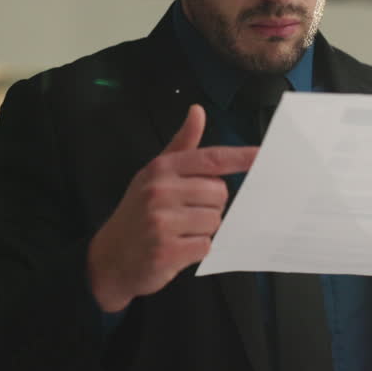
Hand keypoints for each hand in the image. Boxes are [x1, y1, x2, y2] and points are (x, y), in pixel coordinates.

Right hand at [88, 104, 256, 312]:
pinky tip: (178, 248)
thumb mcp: (153, 175)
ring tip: (180, 232)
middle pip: (219, 193)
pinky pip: (205, 246)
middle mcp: (160, 191)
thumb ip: (182, 145)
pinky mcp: (166, 251)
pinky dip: (196, 250)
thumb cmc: (137, 213)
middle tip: (187, 214)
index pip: (211, 158)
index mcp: (161, 169)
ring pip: (215, 221)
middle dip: (211, 206)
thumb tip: (198, 111)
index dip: (240, 157)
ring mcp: (161, 221)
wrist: (109, 258)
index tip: (262, 155)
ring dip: (204, 230)